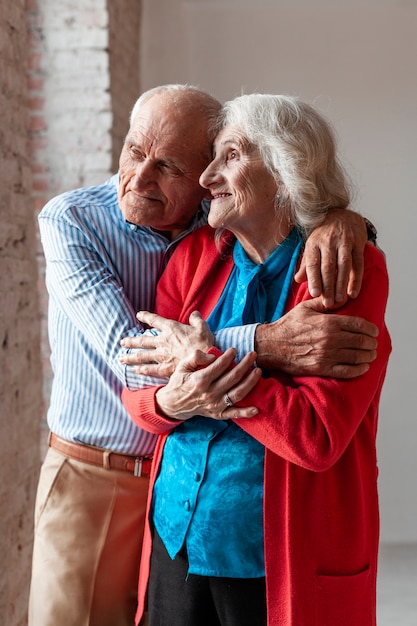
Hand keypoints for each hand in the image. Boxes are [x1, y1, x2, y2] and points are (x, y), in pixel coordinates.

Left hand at [120, 310, 214, 376]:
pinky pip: (150, 369)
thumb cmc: (204, 342)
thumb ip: (196, 319)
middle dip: (131, 341)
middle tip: (122, 342)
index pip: (155, 320)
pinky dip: (141, 370)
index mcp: (171, 328)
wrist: (205, 360)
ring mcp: (162, 355)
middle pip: (143, 340)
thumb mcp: (202, 326)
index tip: (139, 315)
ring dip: (130, 357)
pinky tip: (134, 371)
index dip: (146, 316)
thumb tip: (194, 313)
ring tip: (121, 358)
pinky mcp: (165, 368)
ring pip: (142, 355)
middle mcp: (163, 341)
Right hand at [156, 348, 261, 420]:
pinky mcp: (217, 414)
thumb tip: (212, 356)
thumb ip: (195, 357)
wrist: (172, 404)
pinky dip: (246, 413)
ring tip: (258, 371)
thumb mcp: (182, 366)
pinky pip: (234, 414)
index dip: (229, 356)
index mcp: (200, 380)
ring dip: (250, 382)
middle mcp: (209, 394)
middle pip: (233, 378)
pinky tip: (256, 408)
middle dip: (246, 364)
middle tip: (253, 354)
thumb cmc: (179, 382)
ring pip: (237, 394)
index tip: (234, 349)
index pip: (220, 366)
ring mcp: (215, 405)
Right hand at [255, 297, 378, 377]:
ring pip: (357, 357)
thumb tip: (342, 299)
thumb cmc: (288, 325)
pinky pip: (347, 371)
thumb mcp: (305, 308)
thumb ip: (325, 302)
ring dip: (368, 356)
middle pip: (361, 341)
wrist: (271, 346)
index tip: (374, 331)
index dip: (370, 328)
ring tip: (371, 355)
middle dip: (371, 343)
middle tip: (373, 343)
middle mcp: (330, 339)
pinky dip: (359, 370)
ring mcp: (327, 355)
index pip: (359, 325)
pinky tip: (363, 367)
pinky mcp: (322, 368)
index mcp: (328, 322)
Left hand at [295, 209, 366, 306]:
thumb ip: (306, 265)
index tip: (314, 294)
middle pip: (328, 266)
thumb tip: (298, 281)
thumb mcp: (312, 247)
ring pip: (343, 265)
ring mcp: (344, 241)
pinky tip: (353, 292)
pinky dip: (356, 279)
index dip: (313, 279)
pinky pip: (358, 263)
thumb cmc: (324, 236)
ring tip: (340, 301)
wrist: (342, 215)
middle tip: (328, 303)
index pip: (313, 263)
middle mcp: (328, 241)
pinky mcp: (358, 243)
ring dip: (342, 284)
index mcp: (314, 244)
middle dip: (328, 286)